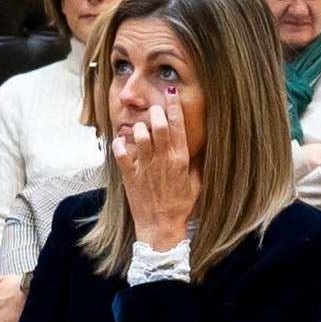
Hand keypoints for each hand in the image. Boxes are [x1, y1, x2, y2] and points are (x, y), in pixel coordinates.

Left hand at [112, 88, 200, 249]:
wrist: (161, 227)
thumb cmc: (179, 207)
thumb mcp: (195, 184)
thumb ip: (196, 165)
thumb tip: (200, 149)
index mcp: (180, 160)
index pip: (179, 127)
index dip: (174, 107)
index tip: (170, 93)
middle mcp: (163, 161)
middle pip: (160, 126)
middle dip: (156, 112)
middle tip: (153, 108)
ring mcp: (146, 168)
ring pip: (141, 136)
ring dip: (139, 127)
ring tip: (140, 128)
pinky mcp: (130, 176)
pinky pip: (122, 153)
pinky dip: (120, 144)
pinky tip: (122, 141)